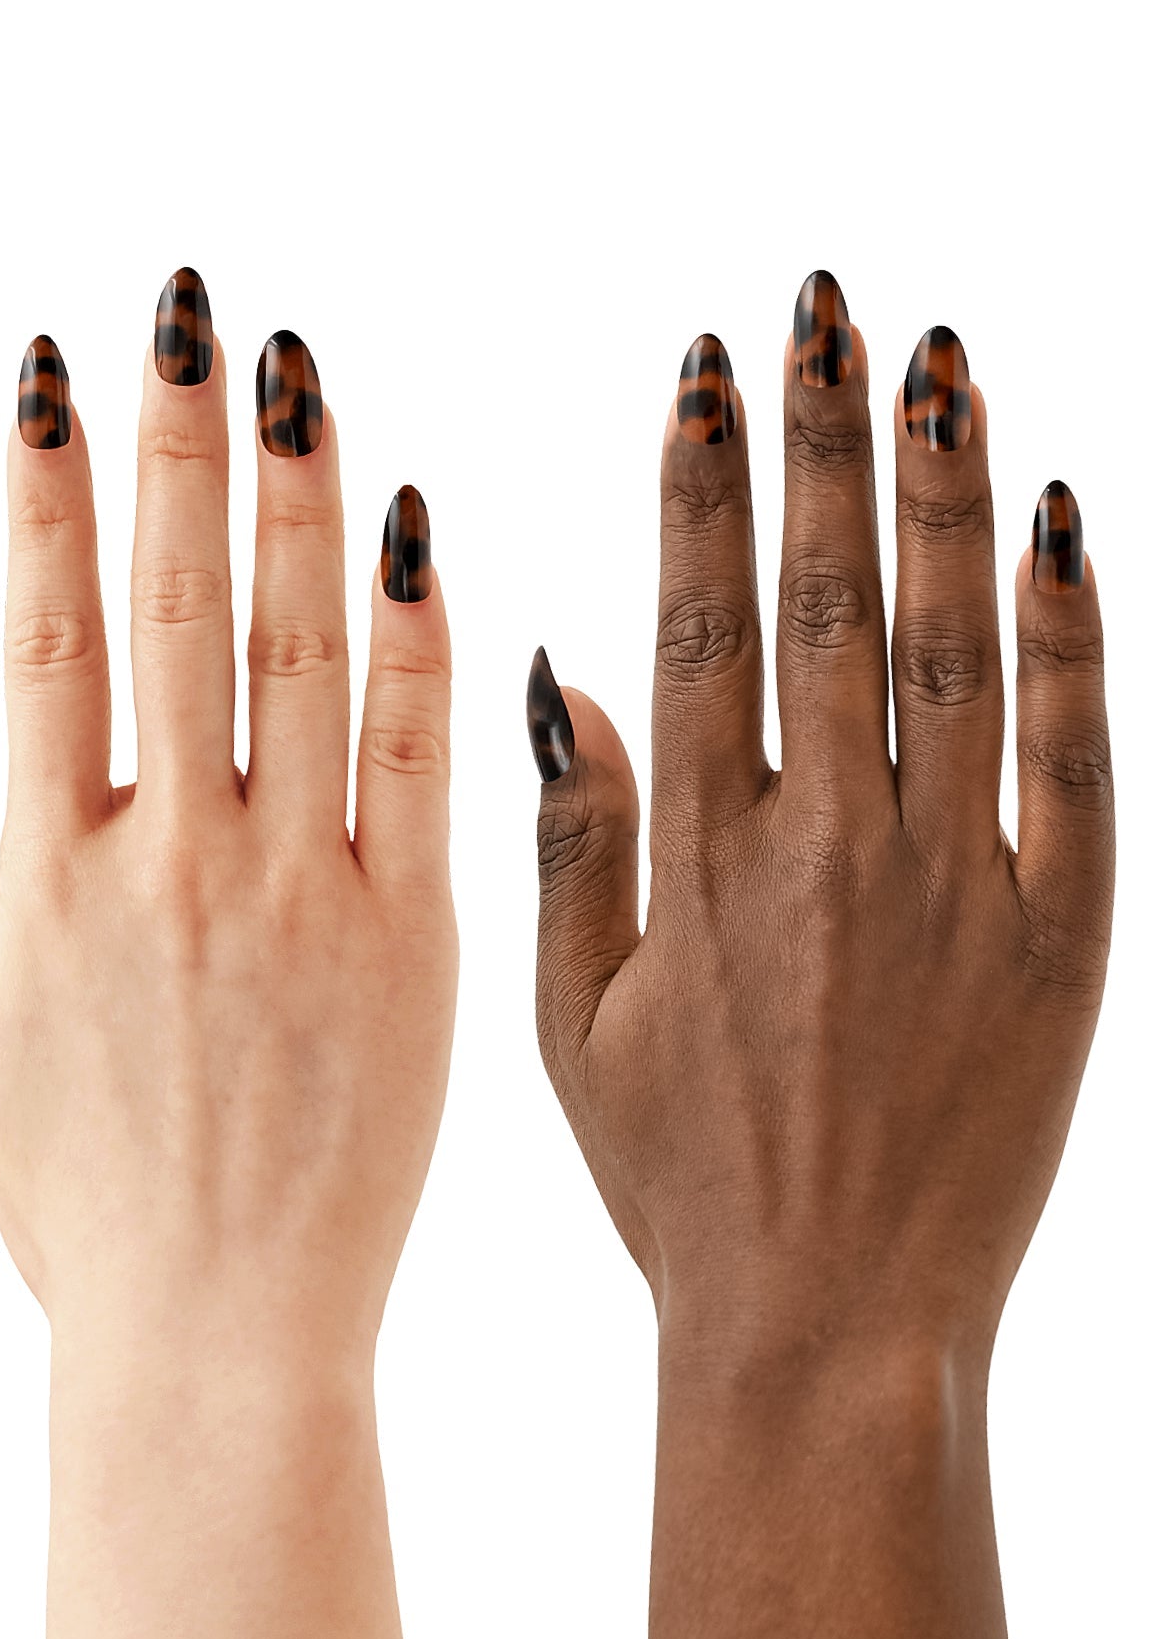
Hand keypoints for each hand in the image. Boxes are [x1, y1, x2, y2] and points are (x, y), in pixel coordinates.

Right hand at [0, 275, 457, 1638]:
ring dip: (299, 498)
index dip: (45, 493)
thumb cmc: (76, 1206)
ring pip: (305, 655)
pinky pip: (424, 760)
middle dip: (176, 446)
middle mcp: (172, 863)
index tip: (50, 372)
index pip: (43, 639)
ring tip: (294, 369)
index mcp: (51, 880)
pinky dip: (422, 638)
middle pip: (175, 611)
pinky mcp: (418, 942)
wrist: (220, 1349)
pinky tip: (417, 525)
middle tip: (186, 313)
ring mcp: (304, 895)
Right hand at [529, 274, 1112, 1638]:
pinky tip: (1054, 518)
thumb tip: (562, 674)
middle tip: (823, 307)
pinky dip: (1069, 630)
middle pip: (832, 598)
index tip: (704, 372)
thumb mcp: (571, 1024)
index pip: (703, 623)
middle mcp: (830, 849)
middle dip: (823, 439)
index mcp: (701, 861)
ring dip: (944, 492)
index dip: (703, 487)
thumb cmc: (680, 1182)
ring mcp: (961, 886)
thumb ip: (572, 842)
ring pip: (955, 646)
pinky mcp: (1066, 941)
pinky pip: (1075, 756)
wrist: (832, 1331)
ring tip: (935, 362)